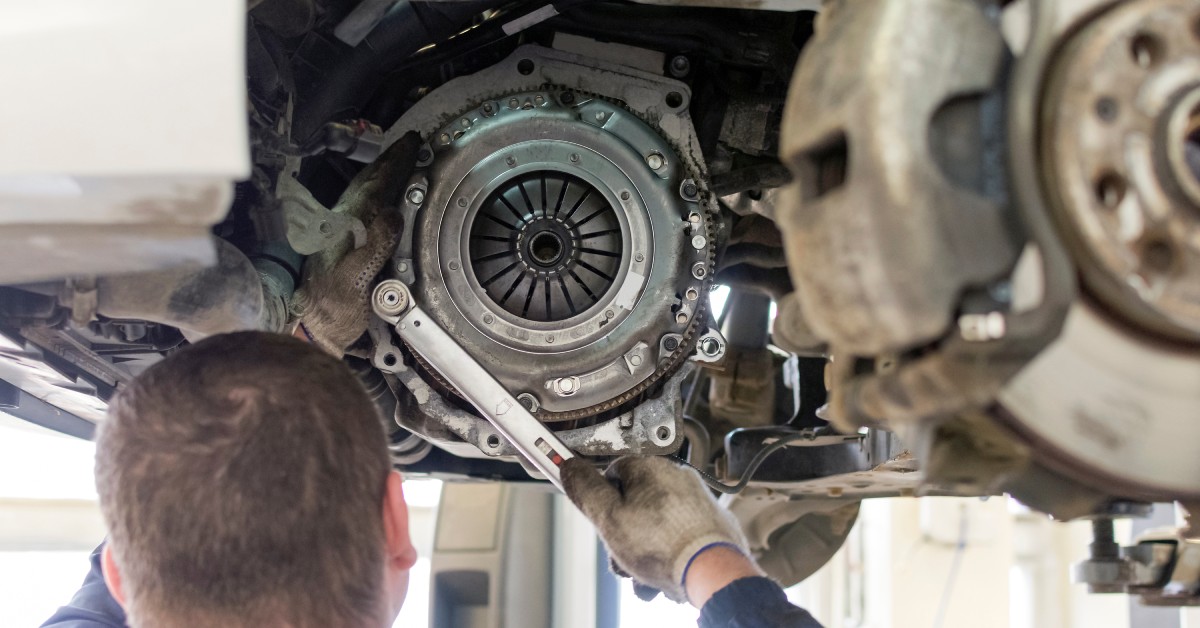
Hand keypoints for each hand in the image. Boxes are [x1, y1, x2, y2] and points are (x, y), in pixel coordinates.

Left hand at [290, 132, 420, 354]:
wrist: (312, 331)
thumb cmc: (332, 311)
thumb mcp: (356, 281)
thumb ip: (374, 247)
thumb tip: (392, 213)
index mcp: (345, 227)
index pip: (374, 185)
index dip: (394, 163)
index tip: (412, 144)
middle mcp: (341, 226)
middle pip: (367, 183)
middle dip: (389, 161)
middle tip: (410, 144)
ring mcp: (341, 235)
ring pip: (363, 193)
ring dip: (383, 175)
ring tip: (400, 162)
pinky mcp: (343, 247)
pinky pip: (364, 209)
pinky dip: (378, 194)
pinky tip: (385, 198)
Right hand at [561, 456, 753, 603]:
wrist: (712, 571)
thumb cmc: (664, 546)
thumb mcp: (609, 518)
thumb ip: (586, 491)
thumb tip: (569, 467)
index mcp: (650, 467)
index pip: (611, 473)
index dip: (601, 501)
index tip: (599, 520)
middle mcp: (677, 476)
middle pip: (635, 502)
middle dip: (624, 535)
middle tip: (621, 556)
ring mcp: (696, 500)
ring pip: (656, 524)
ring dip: (644, 551)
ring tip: (643, 575)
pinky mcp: (711, 522)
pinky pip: (678, 535)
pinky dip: (668, 553)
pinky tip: (663, 575)